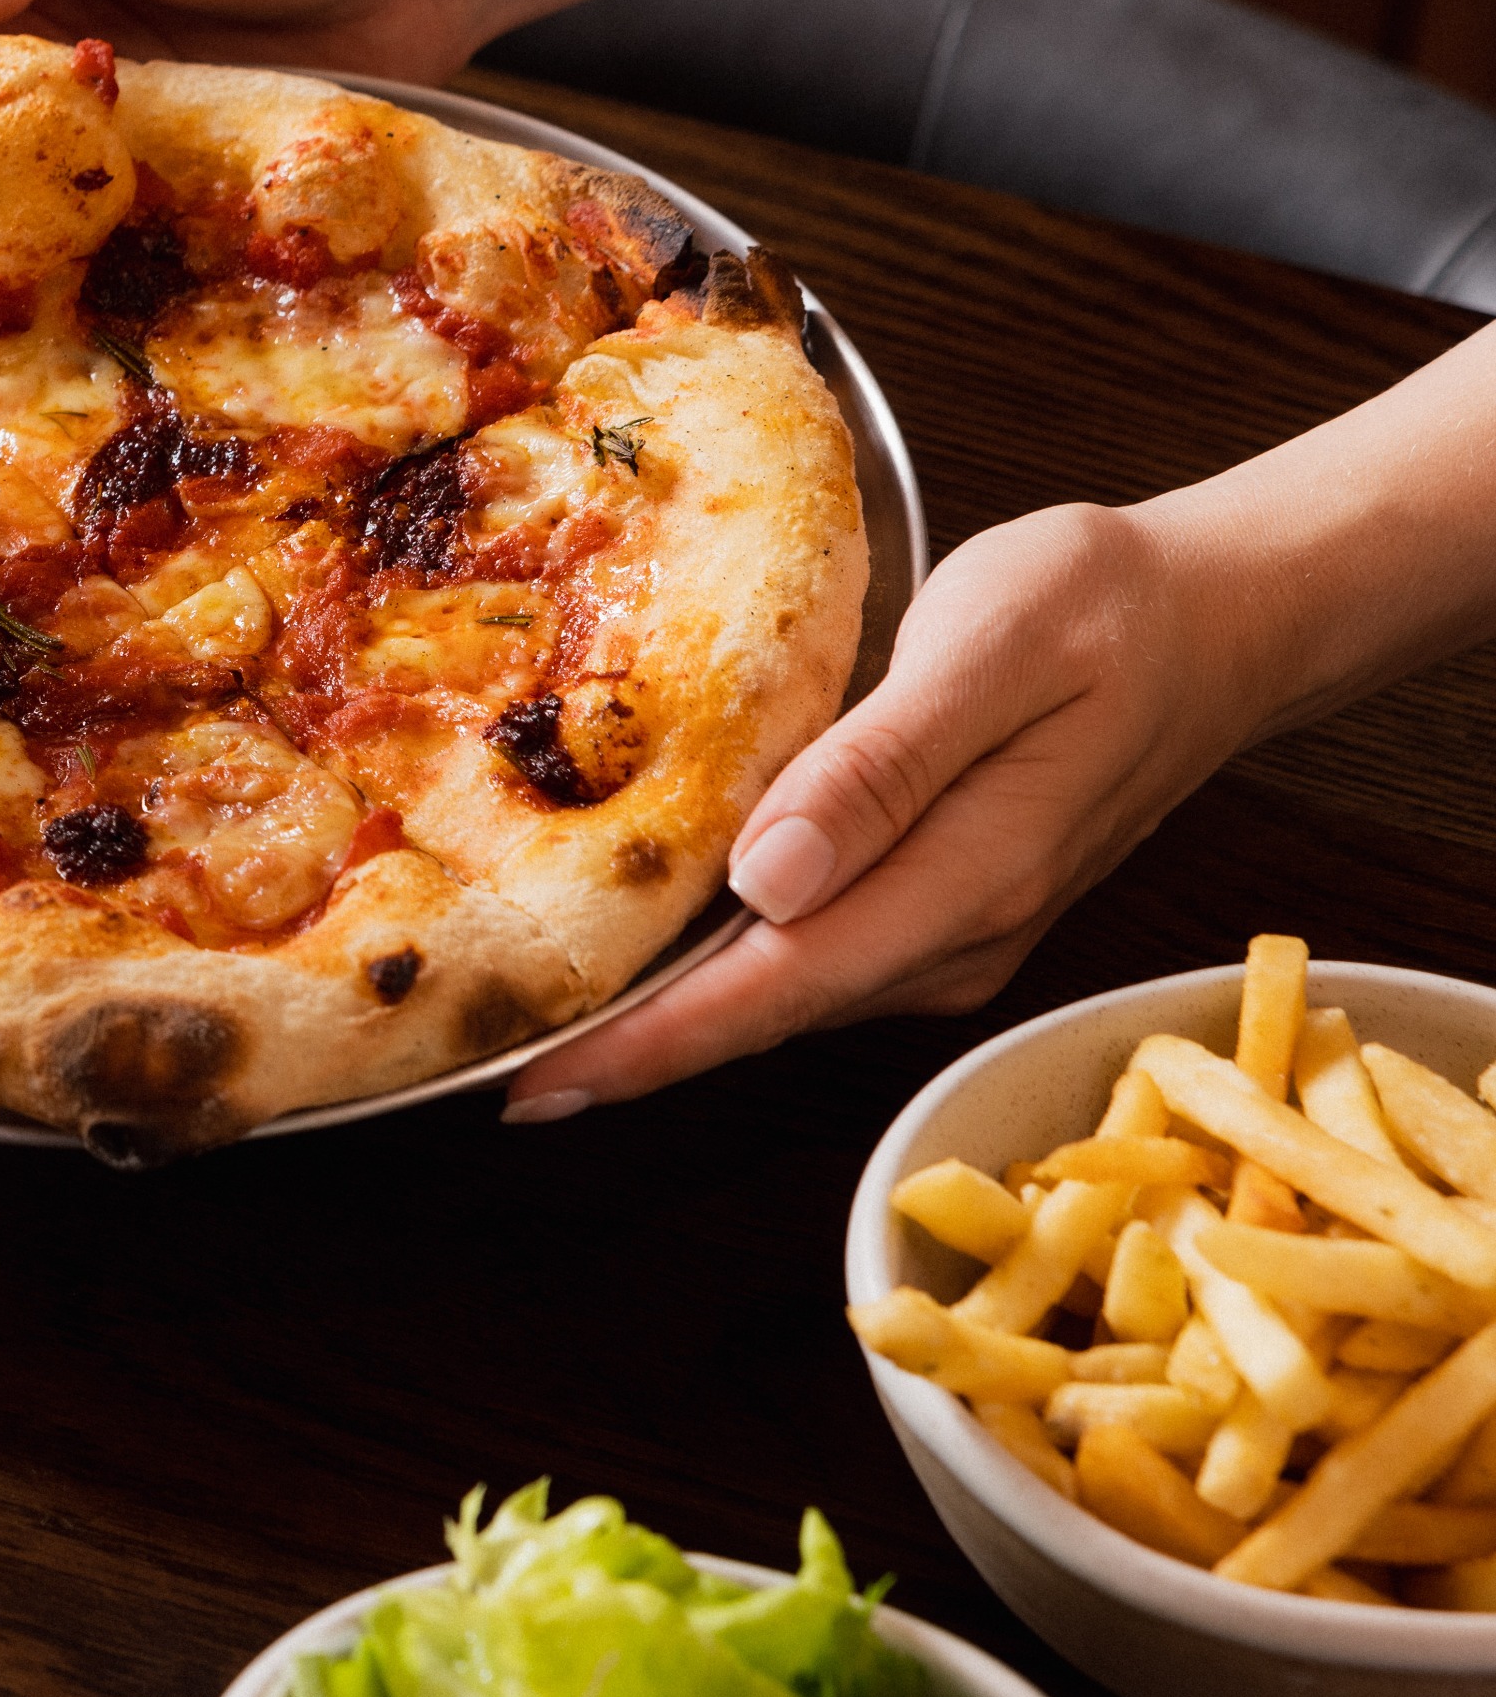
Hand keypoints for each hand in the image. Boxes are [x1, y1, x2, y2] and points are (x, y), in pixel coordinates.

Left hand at [503, 502, 1277, 1118]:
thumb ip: (880, 768)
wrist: (1221, 621)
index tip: (531, 1086)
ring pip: (778, 990)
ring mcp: (947, 934)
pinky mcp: (935, 908)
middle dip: (622, 1046)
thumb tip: (767, 880)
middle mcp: (952, 936)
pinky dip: (715, 961)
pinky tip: (633, 942)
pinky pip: (807, 953)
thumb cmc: (1104, 610)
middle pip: (759, 1013)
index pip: (774, 990)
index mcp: (963, 880)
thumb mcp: (991, 649)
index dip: (648, 1046)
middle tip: (475, 1060)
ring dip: (659, 1008)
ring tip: (521, 1009)